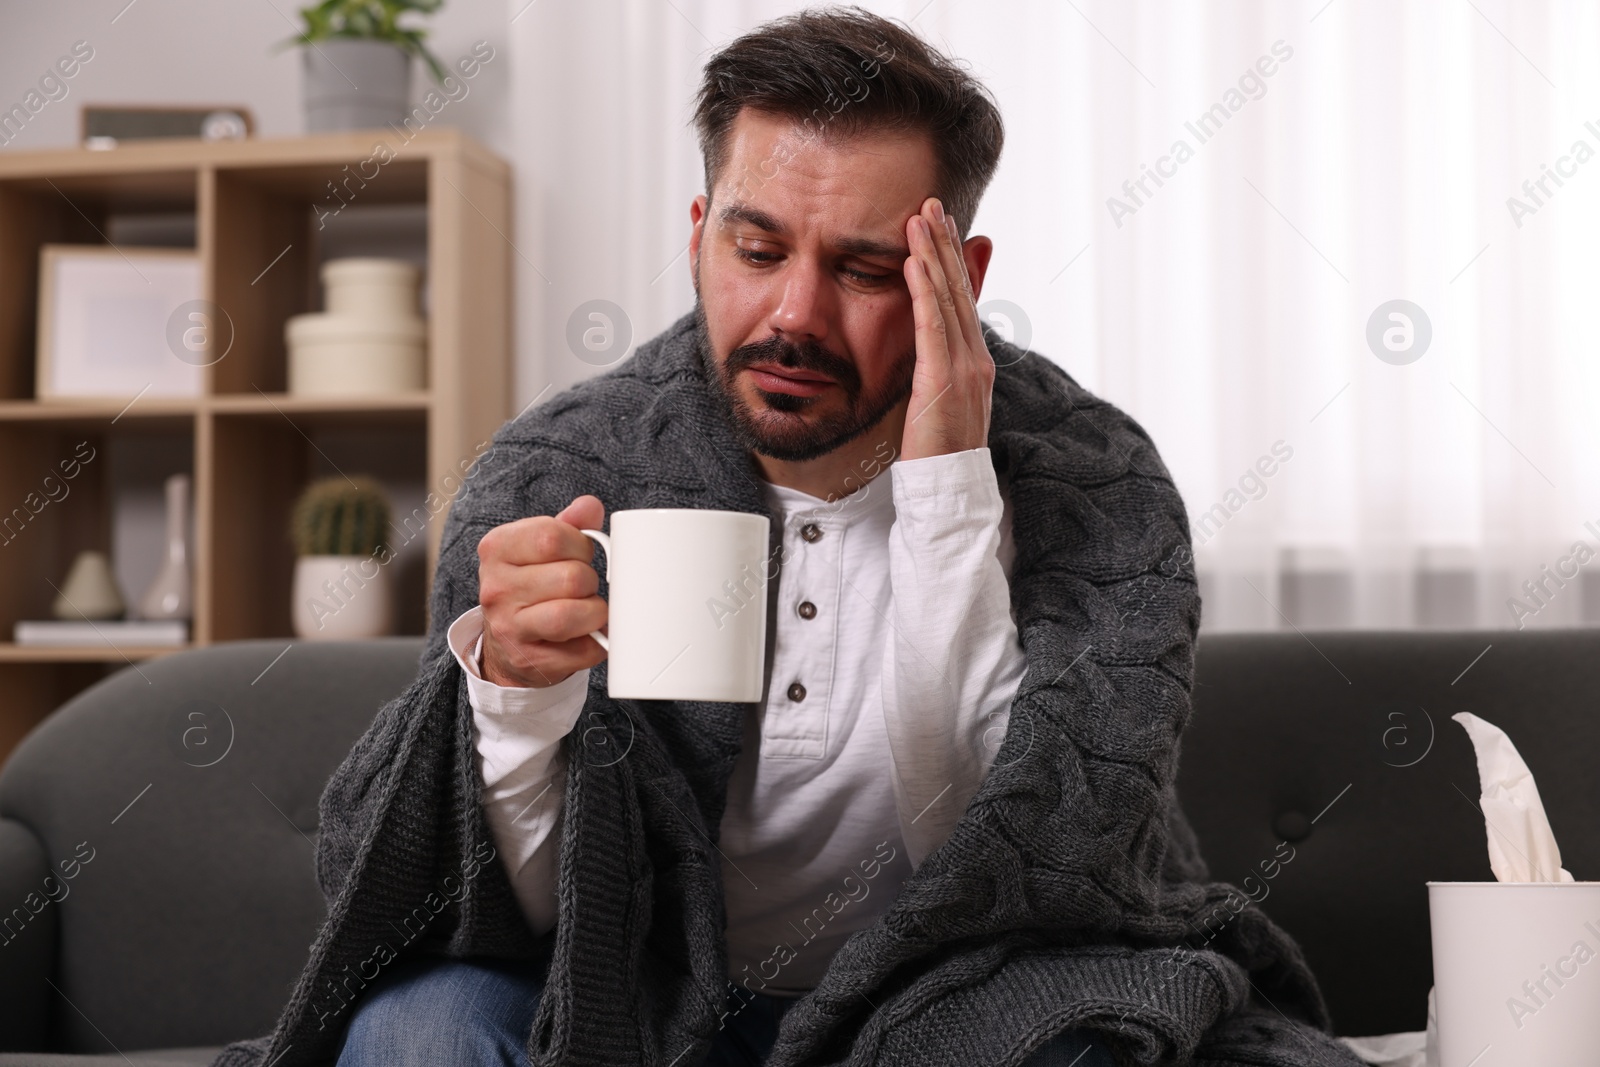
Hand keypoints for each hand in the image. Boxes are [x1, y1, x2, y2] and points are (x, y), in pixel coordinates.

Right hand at [477, 494, 607, 688]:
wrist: (510, 643)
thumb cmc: (533, 586)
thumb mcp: (542, 549)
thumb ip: (568, 525)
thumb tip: (590, 506)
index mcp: (497, 549)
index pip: (551, 536)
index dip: (580, 545)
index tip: (580, 554)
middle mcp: (496, 588)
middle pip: (571, 577)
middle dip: (590, 581)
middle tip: (584, 587)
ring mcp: (509, 627)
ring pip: (571, 615)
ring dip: (595, 612)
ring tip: (589, 610)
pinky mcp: (528, 660)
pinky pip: (581, 650)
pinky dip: (597, 642)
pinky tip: (588, 634)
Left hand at [899, 197, 994, 461]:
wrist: (949, 491)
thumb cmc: (935, 453)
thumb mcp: (935, 400)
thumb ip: (933, 368)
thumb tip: (924, 344)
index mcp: (975, 363)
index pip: (963, 300)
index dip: (952, 260)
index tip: (941, 225)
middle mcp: (976, 359)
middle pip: (960, 290)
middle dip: (946, 244)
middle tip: (932, 203)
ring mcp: (964, 368)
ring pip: (949, 299)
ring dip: (934, 255)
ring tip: (922, 217)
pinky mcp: (943, 380)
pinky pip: (933, 326)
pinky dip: (924, 290)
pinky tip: (913, 263)